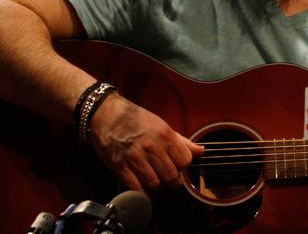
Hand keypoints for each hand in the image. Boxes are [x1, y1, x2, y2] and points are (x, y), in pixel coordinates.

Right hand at [88, 94, 203, 191]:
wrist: (106, 114)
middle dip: (172, 182)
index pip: (185, 161)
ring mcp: (135, 157)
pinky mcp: (120, 166)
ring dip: (157, 187)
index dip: (182, 167)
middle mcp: (152, 147)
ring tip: (155, 181)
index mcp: (165, 135)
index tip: (177, 167)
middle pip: (172, 176)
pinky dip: (142, 193)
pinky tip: (143, 189)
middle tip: (168, 180)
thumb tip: (201, 151)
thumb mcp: (161, 125)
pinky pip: (136, 188)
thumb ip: (181, 141)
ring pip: (155, 184)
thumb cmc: (135, 119)